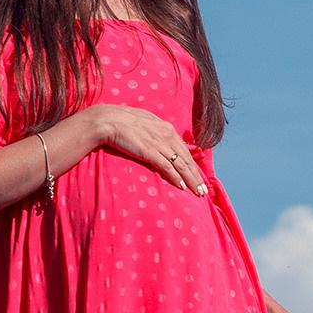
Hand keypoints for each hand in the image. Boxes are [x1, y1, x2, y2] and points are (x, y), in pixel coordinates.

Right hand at [93, 103, 209, 198]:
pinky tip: (182, 187)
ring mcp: (159, 143)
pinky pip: (168, 167)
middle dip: (197, 177)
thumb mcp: (145, 123)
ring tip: (198, 193)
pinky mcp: (150, 152)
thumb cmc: (122, 122)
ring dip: (191, 180)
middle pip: (187, 159)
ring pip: (181, 165)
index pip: (185, 150)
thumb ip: (156, 132)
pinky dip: (176, 178)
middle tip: (204, 191)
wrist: (108, 120)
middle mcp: (167, 135)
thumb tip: (161, 140)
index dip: (193, 166)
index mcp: (167, 128)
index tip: (198, 177)